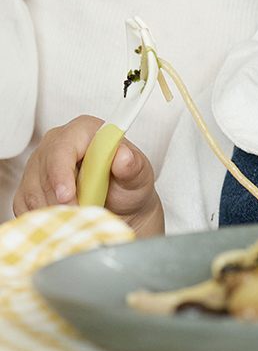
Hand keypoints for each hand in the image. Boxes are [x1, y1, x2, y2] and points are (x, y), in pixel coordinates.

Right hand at [13, 115, 163, 236]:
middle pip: (43, 173)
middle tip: (82, 214)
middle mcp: (57, 143)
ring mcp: (39, 165)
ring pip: (32, 192)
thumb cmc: (128, 185)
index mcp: (84, 130)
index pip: (62, 148)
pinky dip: (43, 218)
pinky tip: (63, 220)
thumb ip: (132, 165)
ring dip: (54, 211)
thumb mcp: (139, 175)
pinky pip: (25, 206)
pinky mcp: (28, 187)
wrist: (122, 207)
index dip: (61, 173)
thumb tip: (123, 156)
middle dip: (61, 200)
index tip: (67, 196)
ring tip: (79, 217)